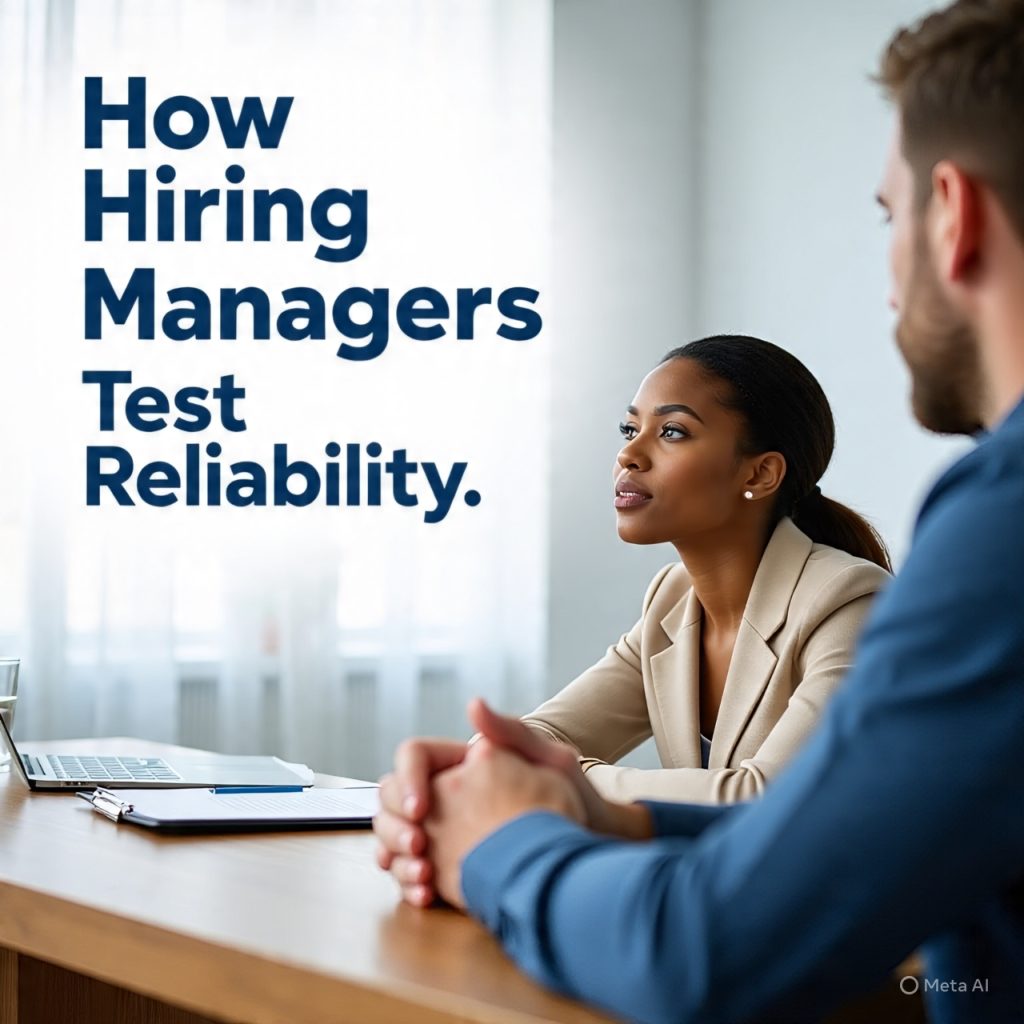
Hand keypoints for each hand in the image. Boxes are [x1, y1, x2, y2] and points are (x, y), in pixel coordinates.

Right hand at [374, 699, 652, 906]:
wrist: (590, 847)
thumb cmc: (575, 797)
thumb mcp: (549, 759)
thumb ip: (510, 733)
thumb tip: (474, 704)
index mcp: (462, 763)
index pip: (412, 757)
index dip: (406, 780)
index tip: (422, 809)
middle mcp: (446, 793)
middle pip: (390, 799)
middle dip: (395, 826)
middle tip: (420, 848)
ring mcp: (443, 831)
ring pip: (393, 838)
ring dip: (396, 858)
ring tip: (424, 878)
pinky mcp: (446, 866)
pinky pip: (410, 872)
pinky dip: (409, 884)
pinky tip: (426, 894)